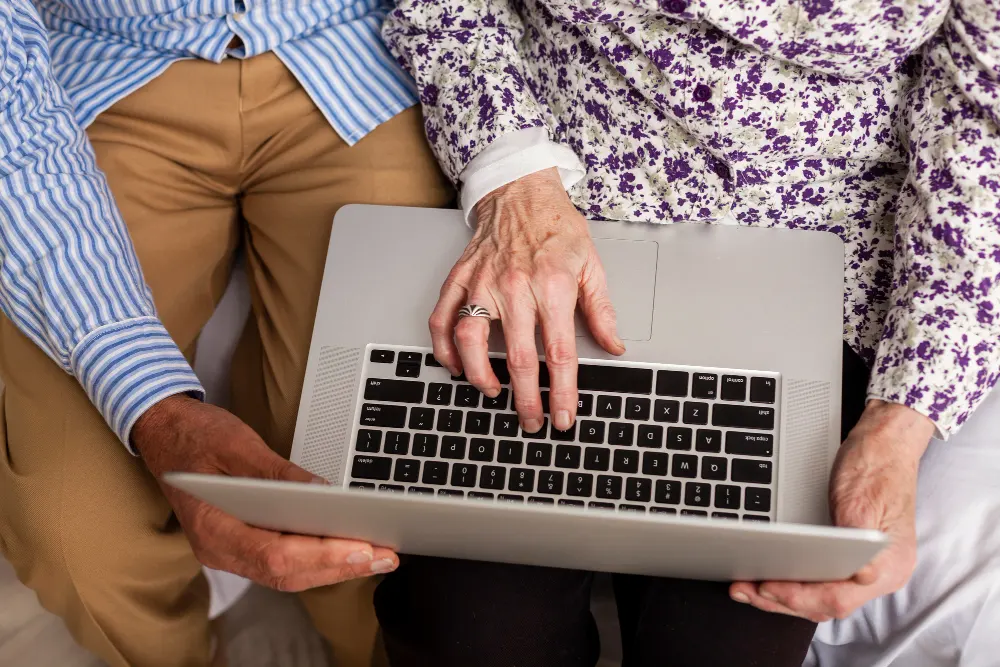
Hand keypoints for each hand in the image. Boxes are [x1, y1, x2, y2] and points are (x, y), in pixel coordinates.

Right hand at [132, 395, 397, 591]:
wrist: (162, 432)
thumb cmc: (194, 435)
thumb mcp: (237, 444)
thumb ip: (277, 473)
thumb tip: (320, 492)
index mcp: (212, 527)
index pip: (275, 555)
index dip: (322, 555)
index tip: (362, 548)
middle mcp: (218, 549)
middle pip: (286, 573)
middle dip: (339, 567)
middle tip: (385, 557)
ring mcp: (227, 551)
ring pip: (287, 574)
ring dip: (333, 568)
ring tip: (377, 557)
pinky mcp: (240, 543)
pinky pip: (282, 562)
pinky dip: (316, 560)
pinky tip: (345, 550)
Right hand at [431, 168, 624, 432]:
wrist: (521, 191)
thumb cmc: (556, 227)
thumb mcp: (592, 265)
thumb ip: (601, 310)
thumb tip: (613, 346)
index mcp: (553, 287)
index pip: (559, 353)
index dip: (562, 392)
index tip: (563, 416)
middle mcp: (515, 288)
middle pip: (518, 358)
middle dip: (526, 399)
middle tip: (532, 421)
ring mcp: (482, 283)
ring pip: (471, 342)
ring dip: (480, 377)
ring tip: (493, 393)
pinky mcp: (460, 279)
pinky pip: (443, 319)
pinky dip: (444, 348)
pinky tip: (455, 366)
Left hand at [730, 400, 934, 621]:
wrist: (885, 443)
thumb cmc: (875, 467)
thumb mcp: (862, 500)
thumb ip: (858, 538)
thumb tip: (862, 575)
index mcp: (889, 565)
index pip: (838, 597)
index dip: (798, 597)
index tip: (767, 587)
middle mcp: (880, 575)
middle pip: (825, 604)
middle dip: (780, 601)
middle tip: (744, 590)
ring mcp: (867, 571)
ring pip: (820, 599)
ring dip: (782, 597)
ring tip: (747, 589)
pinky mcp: (851, 561)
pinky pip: (821, 584)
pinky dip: (794, 585)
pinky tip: (771, 579)